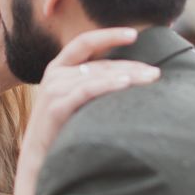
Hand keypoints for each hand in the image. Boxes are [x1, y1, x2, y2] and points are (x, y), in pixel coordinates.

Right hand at [12, 27, 159, 194]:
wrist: (38, 160)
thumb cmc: (61, 129)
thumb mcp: (73, 99)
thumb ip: (90, 83)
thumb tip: (126, 74)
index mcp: (58, 67)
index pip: (85, 43)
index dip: (109, 35)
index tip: (134, 34)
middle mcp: (54, 74)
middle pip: (99, 64)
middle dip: (130, 66)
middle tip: (155, 74)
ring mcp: (53, 90)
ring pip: (96, 75)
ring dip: (125, 75)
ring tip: (149, 78)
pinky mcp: (55, 107)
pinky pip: (86, 91)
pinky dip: (106, 85)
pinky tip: (125, 84)